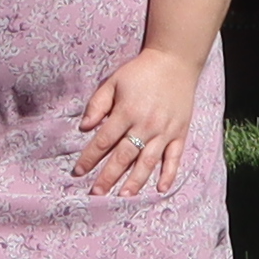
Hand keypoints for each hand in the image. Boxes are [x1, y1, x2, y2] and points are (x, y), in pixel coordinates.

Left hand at [71, 43, 199, 200]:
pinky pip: (174, 158)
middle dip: (108, 176)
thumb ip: (98, 104)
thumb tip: (84, 127)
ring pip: (147, 162)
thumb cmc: (140, 72)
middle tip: (96, 194)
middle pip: (123, 157)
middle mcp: (145, 125)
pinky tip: (160, 188)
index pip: (103, 141)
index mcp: (126, 112)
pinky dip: (168, 174)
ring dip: (134, 181)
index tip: (78, 172)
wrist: (174, 62)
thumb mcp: (113, 81)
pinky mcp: (179, 133)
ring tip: (123, 196)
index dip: (89, 158)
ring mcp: (164, 131)